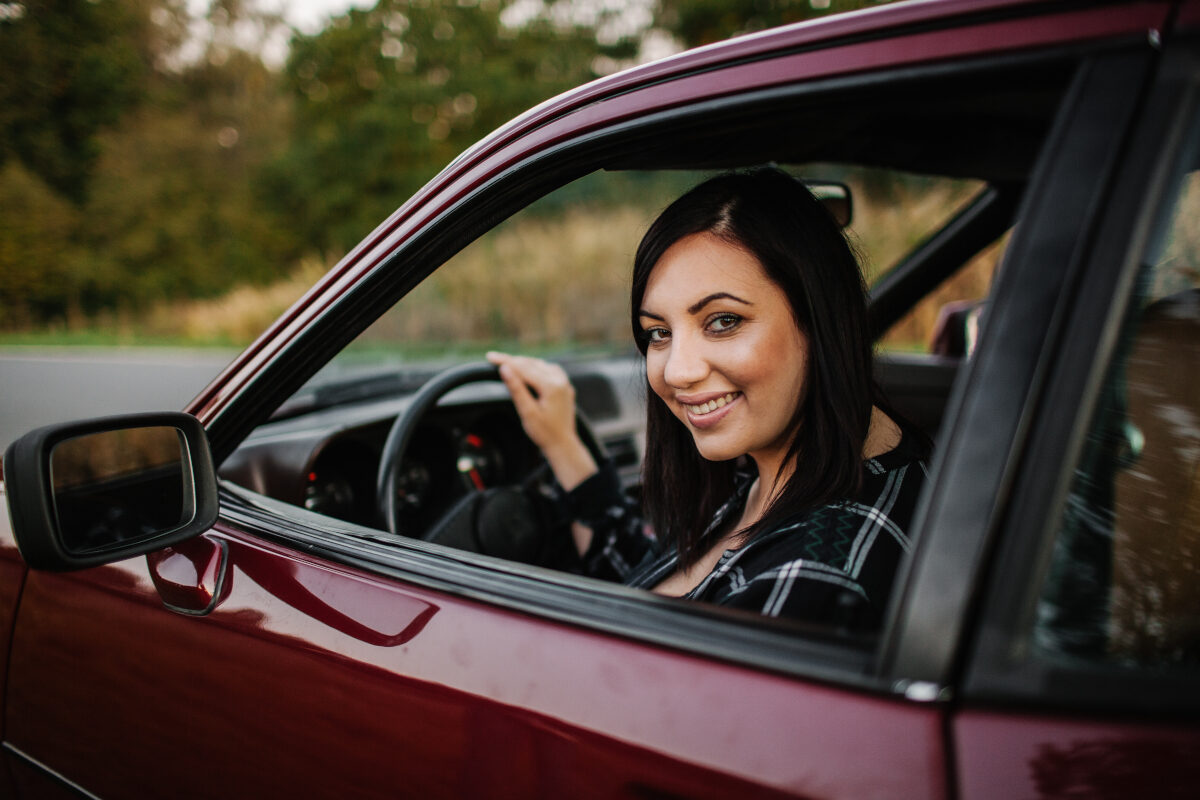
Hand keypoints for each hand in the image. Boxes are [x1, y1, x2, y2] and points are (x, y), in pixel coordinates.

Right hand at [486, 352, 596, 490]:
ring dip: (524, 363)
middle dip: (512, 361)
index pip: (523, 368)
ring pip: (540, 365)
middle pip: (531, 364)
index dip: (505, 361)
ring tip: (507, 362)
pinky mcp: (565, 387)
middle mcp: (560, 380)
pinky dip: (536, 368)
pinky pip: (548, 370)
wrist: (563, 445)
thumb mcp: (527, 412)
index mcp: (551, 386)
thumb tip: (505, 369)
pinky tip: (528, 369)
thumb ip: (516, 389)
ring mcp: (564, 383)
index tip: (490, 356)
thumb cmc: (545, 433)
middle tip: (494, 358)